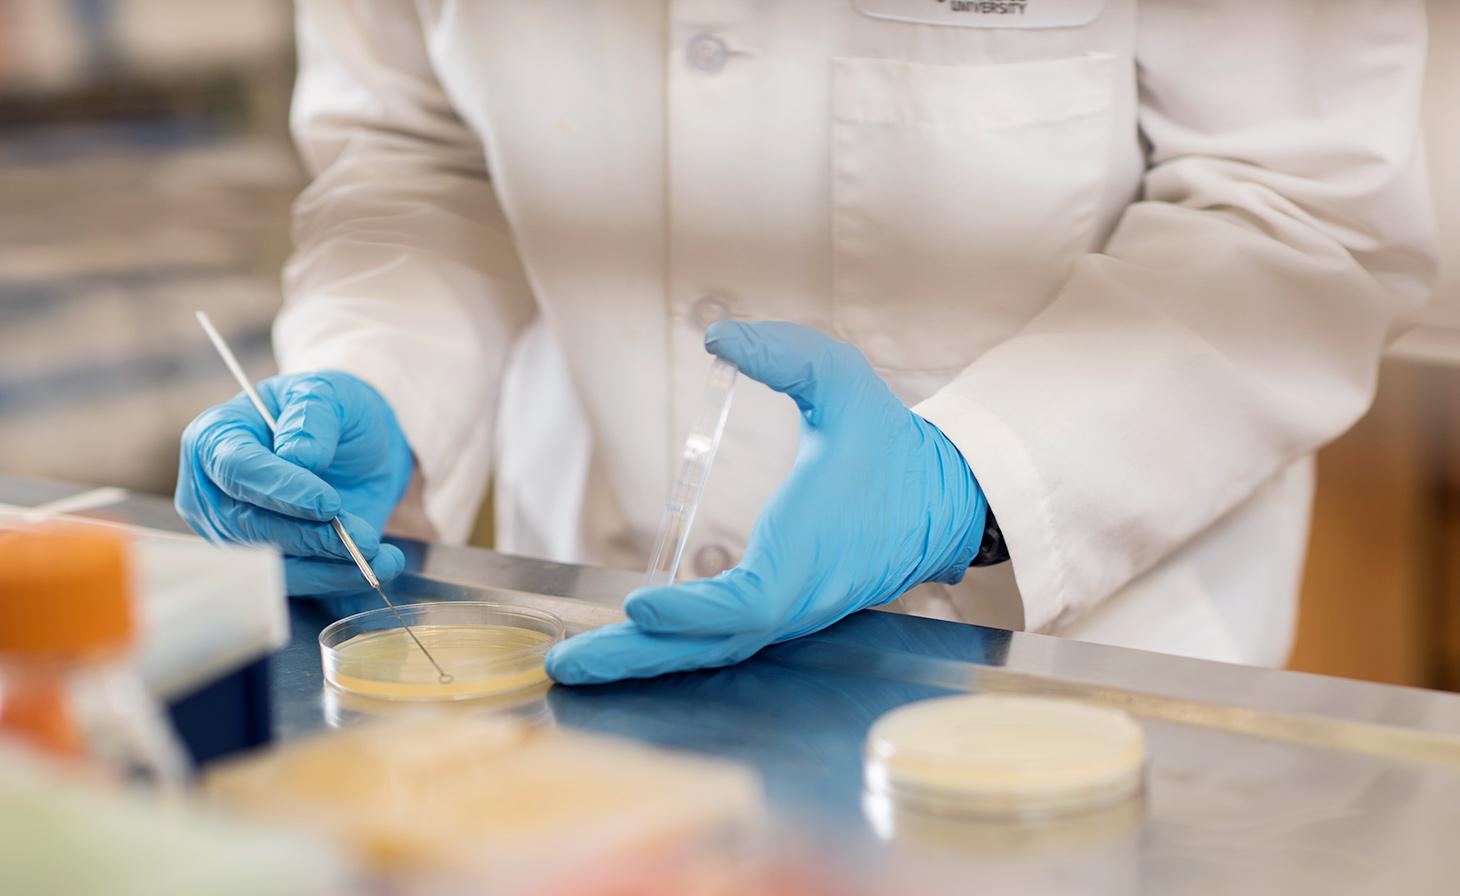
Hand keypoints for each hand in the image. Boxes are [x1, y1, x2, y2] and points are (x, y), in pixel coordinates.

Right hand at [176, 370, 413, 595]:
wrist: (356, 447)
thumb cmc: (333, 411)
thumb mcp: (330, 394)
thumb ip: (312, 417)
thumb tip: (297, 456)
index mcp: (214, 437)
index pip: (236, 469)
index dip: (280, 489)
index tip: (328, 503)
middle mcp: (211, 490)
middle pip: (248, 524)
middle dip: (309, 535)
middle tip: (363, 538)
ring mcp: (231, 531)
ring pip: (271, 562)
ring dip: (328, 565)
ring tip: (378, 555)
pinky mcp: (262, 562)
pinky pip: (294, 580)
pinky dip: (337, 578)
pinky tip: (378, 566)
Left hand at [546, 321, 986, 684]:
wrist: (939, 498)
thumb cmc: (888, 441)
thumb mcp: (843, 380)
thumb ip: (786, 353)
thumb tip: (717, 336)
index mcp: (811, 548)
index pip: (750, 600)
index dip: (695, 612)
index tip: (640, 607)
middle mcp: (800, 594)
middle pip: (713, 644)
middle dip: (637, 658)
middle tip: (564, 666)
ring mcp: (793, 611)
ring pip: (714, 650)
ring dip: (643, 661)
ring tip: (576, 666)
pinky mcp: (787, 612)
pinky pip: (725, 642)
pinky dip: (673, 650)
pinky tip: (626, 649)